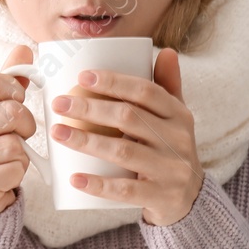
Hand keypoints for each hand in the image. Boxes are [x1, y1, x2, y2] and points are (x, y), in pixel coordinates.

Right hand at [0, 44, 35, 215]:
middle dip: (25, 124)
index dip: (15, 90)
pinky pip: (15, 166)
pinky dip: (18, 171)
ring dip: (22, 151)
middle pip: (11, 112)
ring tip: (7, 157)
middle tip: (18, 134)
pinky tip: (4, 174)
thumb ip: (6, 83)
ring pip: (15, 142)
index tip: (16, 102)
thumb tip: (24, 49)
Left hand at [47, 47, 204, 227]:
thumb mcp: (176, 118)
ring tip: (57, 133)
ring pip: (123, 152)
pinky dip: (99, 185)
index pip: (146, 92)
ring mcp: (171, 170)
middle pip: (129, 118)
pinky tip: (74, 178)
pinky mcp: (161, 197)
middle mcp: (178, 140)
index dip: (114, 82)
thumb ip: (168, 86)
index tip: (82, 76)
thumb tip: (166, 50)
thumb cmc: (171, 149)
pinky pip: (125, 190)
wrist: (191, 198)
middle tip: (59, 103)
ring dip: (86, 142)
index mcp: (179, 115)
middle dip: (90, 108)